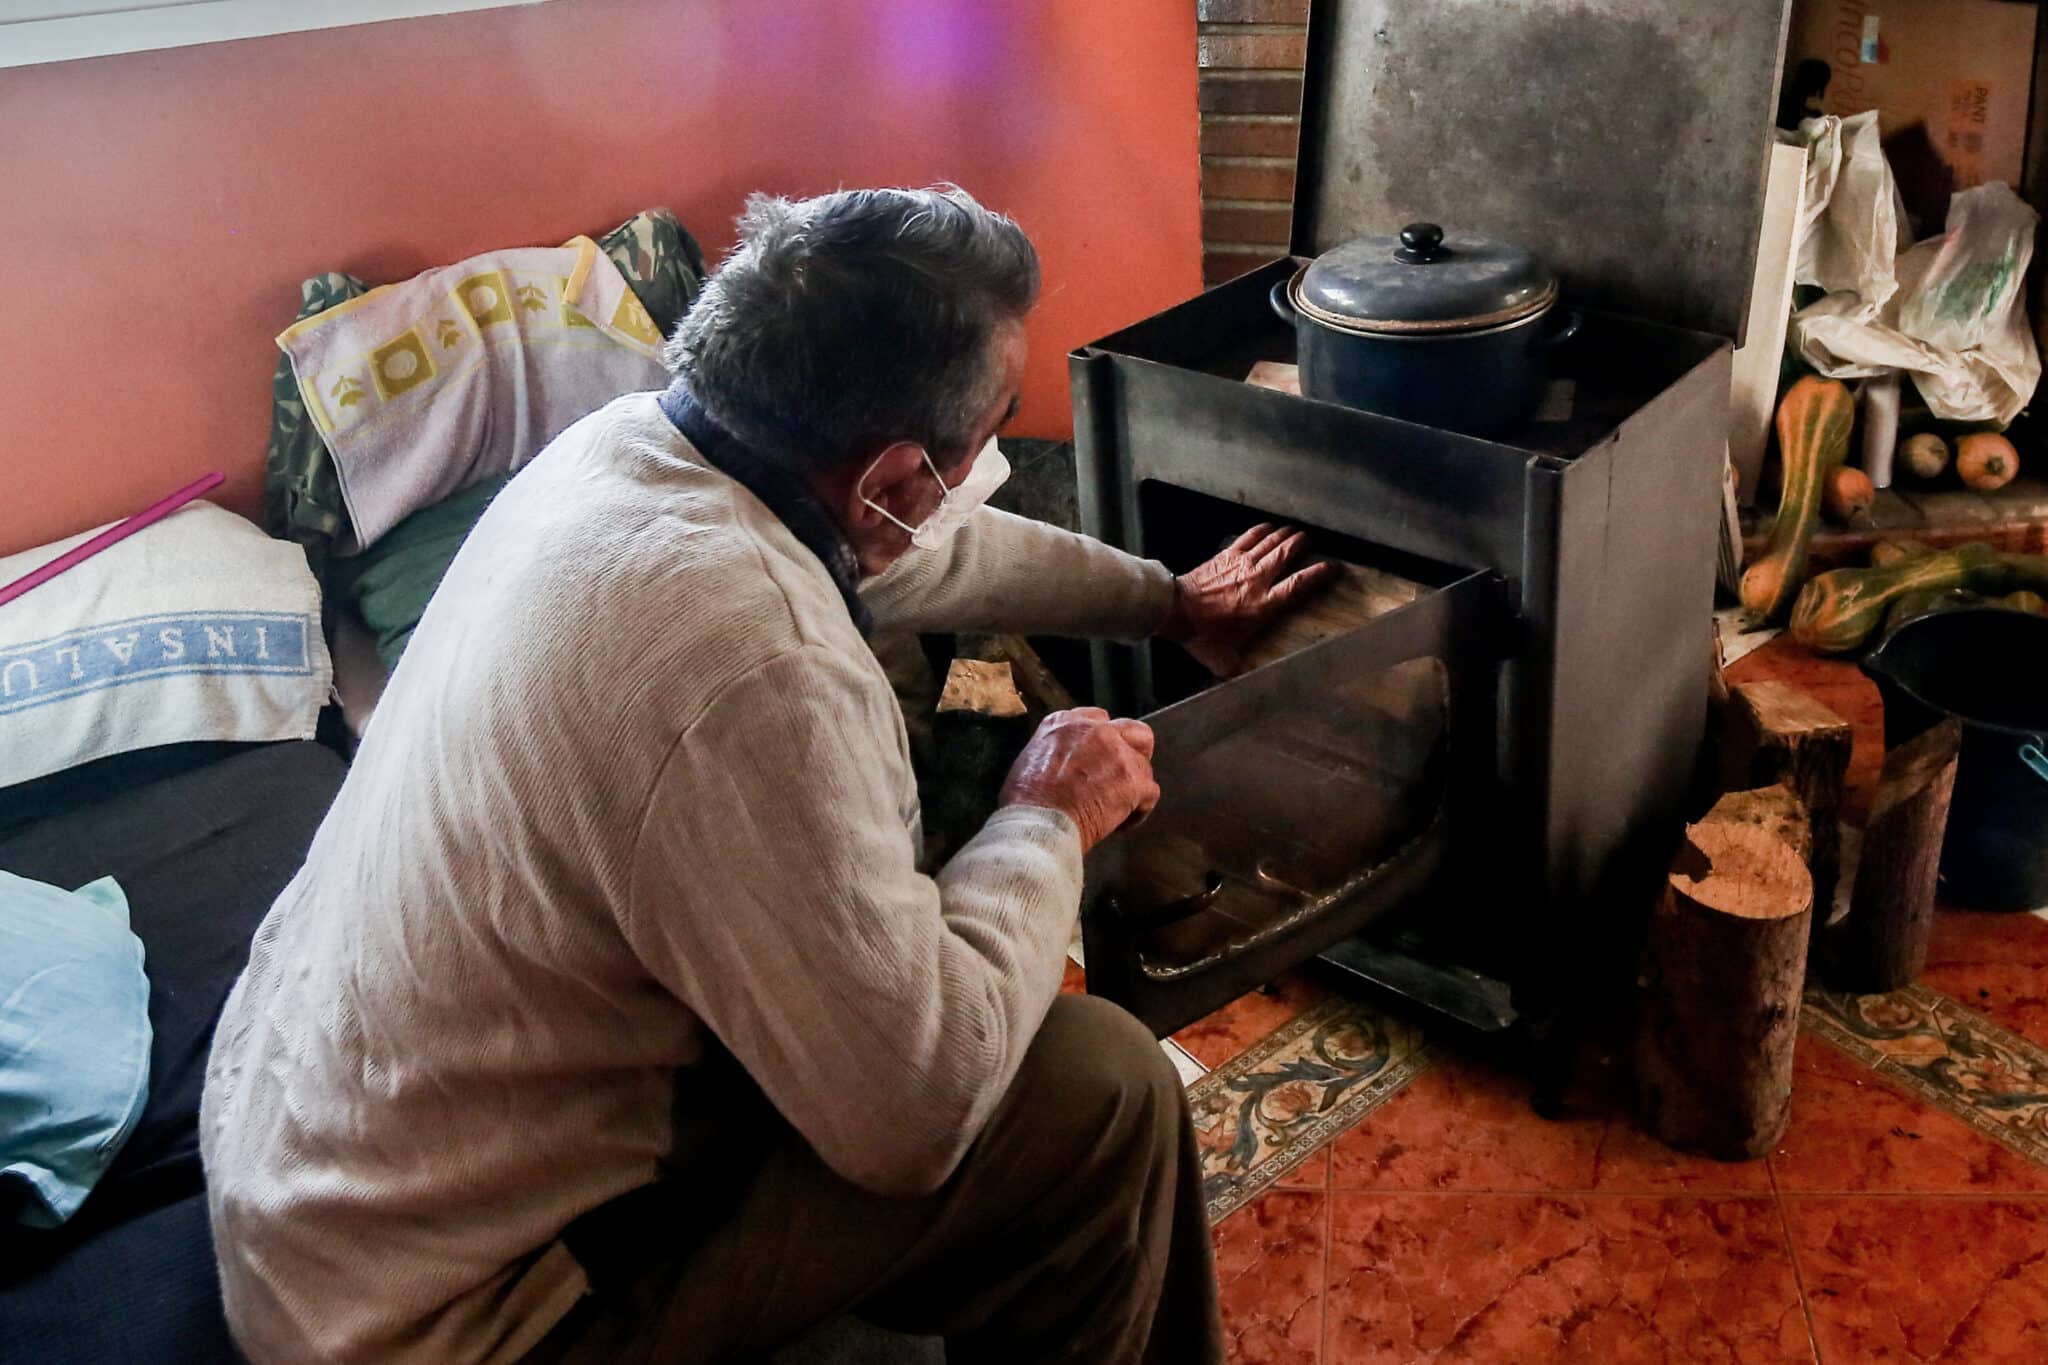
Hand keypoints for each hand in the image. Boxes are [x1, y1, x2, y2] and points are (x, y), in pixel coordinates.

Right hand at [998, 708, 1159, 853]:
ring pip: (1144, 764)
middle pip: (1132, 730)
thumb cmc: (1026, 802)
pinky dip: (1139, 811)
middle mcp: (1095, 730)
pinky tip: (1120, 824)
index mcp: (1065, 723)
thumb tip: (1065, 765)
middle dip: (1132, 751)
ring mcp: (1117, 753)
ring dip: (1133, 785)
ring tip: (1117, 807)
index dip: (1103, 742)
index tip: (1099, 759)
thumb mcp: (1029, 759)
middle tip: (1121, 774)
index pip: (1098, 720)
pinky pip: (1150, 793)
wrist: (1038, 823)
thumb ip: (1055, 750)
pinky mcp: (1133, 780)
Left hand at [1163, 524, 1340, 676]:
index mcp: (1264, 604)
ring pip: (1272, 541)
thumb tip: (1248, 682)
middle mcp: (1258, 579)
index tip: (1332, 568)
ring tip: (1296, 533)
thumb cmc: (1201, 635)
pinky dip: (1262, 530)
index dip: (1319, 574)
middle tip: (1311, 543)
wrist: (1175, 609)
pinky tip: (1268, 528)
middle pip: (1288, 553)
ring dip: (1286, 535)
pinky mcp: (1227, 555)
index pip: (1299, 584)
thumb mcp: (1224, 660)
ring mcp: (1242, 563)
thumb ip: (1240, 670)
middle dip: (1303, 545)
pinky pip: (1250, 536)